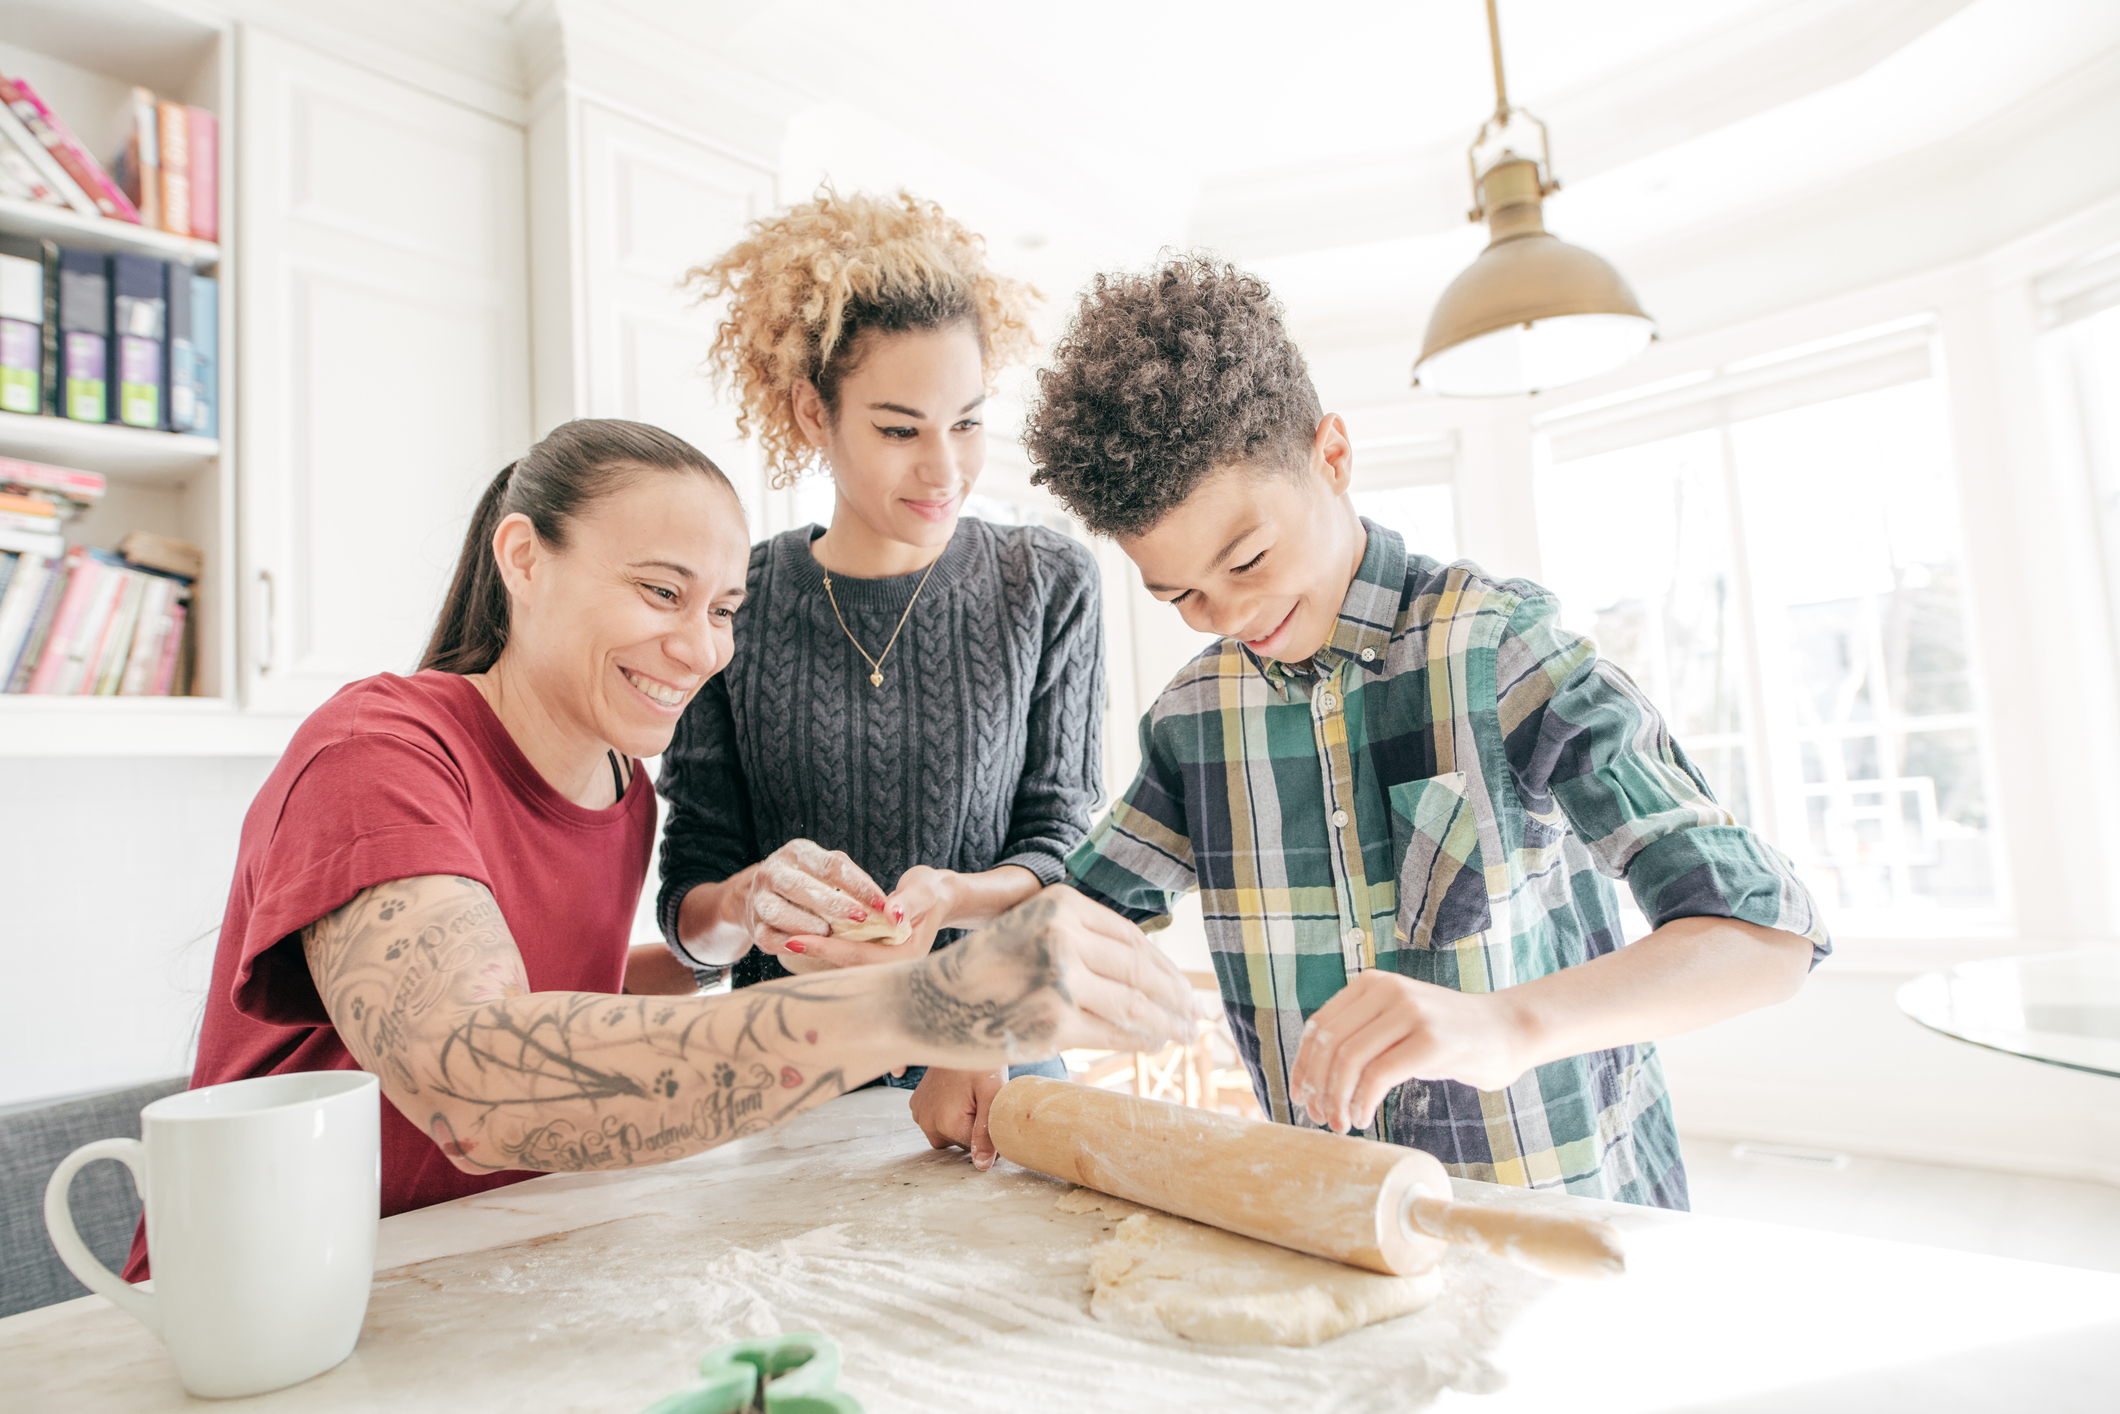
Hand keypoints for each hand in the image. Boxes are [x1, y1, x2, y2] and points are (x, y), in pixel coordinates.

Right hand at [741, 840, 885, 972]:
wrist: (757, 894)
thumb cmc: (807, 881)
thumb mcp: (825, 869)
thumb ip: (851, 880)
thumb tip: (884, 903)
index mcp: (797, 853)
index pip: (830, 865)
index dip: (858, 885)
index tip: (881, 903)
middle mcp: (773, 871)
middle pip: (800, 887)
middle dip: (833, 904)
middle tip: (860, 918)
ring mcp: (759, 898)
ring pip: (778, 912)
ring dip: (807, 925)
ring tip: (831, 934)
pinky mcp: (754, 925)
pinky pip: (767, 938)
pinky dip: (787, 944)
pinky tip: (807, 947)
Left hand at [778, 865, 956, 970]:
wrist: (937, 898)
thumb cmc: (931, 892)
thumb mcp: (923, 892)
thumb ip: (907, 903)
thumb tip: (891, 914)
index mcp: (907, 958)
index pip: (859, 956)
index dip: (827, 947)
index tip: (796, 939)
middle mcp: (894, 969)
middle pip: (847, 966)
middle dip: (816, 954)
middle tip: (783, 942)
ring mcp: (884, 966)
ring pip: (844, 964)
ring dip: (818, 952)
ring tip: (786, 940)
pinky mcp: (874, 958)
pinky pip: (846, 957)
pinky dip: (826, 948)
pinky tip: (804, 938)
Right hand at [894, 885, 1195, 1067]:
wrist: (915, 1003)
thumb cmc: (972, 973)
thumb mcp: (1024, 933)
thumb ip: (1074, 940)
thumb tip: (1139, 968)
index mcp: (1059, 904)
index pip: (1130, 937)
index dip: (1163, 966)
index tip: (1183, 985)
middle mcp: (1063, 935)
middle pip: (1138, 970)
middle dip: (1175, 997)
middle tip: (1197, 1015)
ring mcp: (1059, 979)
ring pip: (1132, 1005)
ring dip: (1165, 1023)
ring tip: (1183, 1035)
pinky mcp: (1053, 1023)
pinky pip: (1111, 1033)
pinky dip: (1138, 1042)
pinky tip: (1152, 1045)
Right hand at [908, 1065, 1006, 1169]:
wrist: (961, 1034)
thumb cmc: (980, 1061)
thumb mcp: (991, 1095)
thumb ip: (987, 1132)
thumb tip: (982, 1166)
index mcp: (945, 1124)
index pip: (973, 1149)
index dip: (989, 1135)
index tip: (995, 1113)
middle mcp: (926, 1121)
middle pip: (957, 1142)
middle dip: (973, 1128)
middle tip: (983, 1101)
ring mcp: (918, 1111)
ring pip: (946, 1132)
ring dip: (960, 1121)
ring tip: (971, 1095)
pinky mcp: (917, 1103)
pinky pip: (935, 1119)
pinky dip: (948, 1113)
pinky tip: (959, 1094)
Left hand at [1288, 970, 1532, 1132]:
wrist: (1507, 1031)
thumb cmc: (1447, 1038)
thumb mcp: (1397, 1025)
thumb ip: (1362, 1036)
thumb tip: (1313, 1081)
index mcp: (1371, 983)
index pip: (1320, 1027)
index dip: (1303, 1066)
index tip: (1301, 1098)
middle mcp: (1387, 990)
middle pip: (1330, 1044)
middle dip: (1318, 1087)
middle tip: (1320, 1118)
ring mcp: (1411, 1012)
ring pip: (1350, 1059)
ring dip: (1337, 1099)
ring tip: (1341, 1124)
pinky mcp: (1431, 1040)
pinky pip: (1379, 1074)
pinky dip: (1363, 1101)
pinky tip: (1364, 1118)